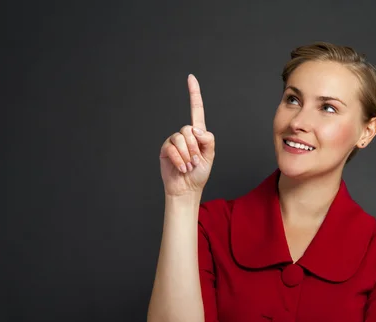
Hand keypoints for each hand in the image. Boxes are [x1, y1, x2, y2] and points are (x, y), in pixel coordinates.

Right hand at [159, 74, 215, 196]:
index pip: (196, 109)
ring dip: (186, 156)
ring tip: (188, 166)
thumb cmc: (199, 173)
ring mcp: (174, 141)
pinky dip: (178, 160)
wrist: (187, 188)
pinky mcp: (165, 149)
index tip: (190, 78)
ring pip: (181, 139)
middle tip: (195, 161)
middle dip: (194, 148)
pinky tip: (181, 168)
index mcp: (198, 133)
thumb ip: (207, 139)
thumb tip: (195, 129)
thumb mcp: (210, 155)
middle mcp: (185, 134)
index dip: (194, 93)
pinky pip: (172, 148)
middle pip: (189, 129)